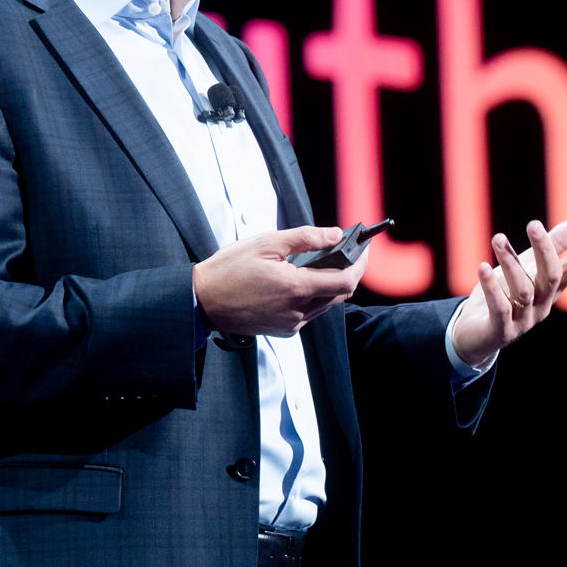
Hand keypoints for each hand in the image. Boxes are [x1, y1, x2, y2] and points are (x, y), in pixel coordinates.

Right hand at [193, 226, 370, 336]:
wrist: (202, 301)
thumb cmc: (229, 270)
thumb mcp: (266, 243)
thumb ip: (305, 238)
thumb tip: (334, 235)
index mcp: (296, 288)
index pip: (345, 281)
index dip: (360, 265)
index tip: (364, 251)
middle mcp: (297, 311)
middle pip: (339, 295)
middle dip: (348, 273)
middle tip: (348, 253)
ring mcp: (290, 324)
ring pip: (325, 305)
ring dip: (330, 285)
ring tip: (322, 263)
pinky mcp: (282, 331)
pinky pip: (308, 314)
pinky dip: (312, 297)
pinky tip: (300, 281)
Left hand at [450, 216, 566, 368]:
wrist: (475, 335)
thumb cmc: (505, 293)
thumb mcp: (528, 267)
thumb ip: (553, 246)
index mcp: (552, 289)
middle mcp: (542, 305)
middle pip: (551, 277)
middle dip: (544, 249)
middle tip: (533, 224)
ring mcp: (523, 320)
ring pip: (523, 289)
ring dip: (510, 262)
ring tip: (497, 239)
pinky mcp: (500, 331)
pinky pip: (499, 307)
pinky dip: (491, 287)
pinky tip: (482, 268)